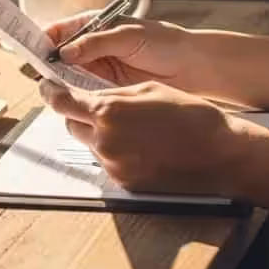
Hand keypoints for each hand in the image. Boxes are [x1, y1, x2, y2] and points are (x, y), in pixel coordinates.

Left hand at [39, 79, 254, 194]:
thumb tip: (89, 95)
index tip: (48, 87)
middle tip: (96, 106)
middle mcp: (105, 139)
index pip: (62, 102)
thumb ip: (112, 93)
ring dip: (98, 133)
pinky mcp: (124, 182)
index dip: (51, 92)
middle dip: (78, 114)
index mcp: (108, 111)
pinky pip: (107, 162)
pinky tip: (139, 144)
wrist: (220, 153)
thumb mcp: (147, 90)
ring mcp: (113, 164)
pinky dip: (114, 151)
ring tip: (130, 126)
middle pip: (71, 125)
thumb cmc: (190, 116)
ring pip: (89, 144)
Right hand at [46, 12, 199, 90]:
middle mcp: (90, 47)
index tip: (31, 49)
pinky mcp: (104, 89)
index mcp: (94, 25)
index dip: (43, 38)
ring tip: (50, 88)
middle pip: (57, 55)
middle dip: (45, 64)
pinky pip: (81, 92)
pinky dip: (73, 96)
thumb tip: (65, 51)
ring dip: (57, 82)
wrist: (191, 67)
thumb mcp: (128, 36)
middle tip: (37, 74)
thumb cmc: (165, 42)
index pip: (59, 30)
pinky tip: (69, 98)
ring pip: (66, 76)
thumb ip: (96, 42)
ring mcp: (96, 69)